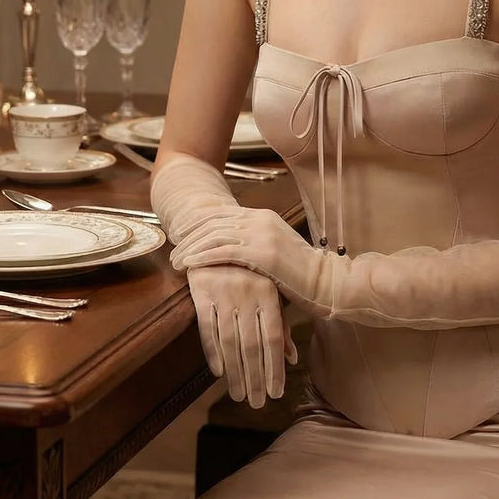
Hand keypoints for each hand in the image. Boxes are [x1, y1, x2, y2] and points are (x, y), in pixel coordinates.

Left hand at [173, 208, 331, 318]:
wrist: (326, 282)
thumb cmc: (301, 274)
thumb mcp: (275, 251)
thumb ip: (254, 244)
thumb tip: (231, 250)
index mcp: (263, 216)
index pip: (221, 215)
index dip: (197, 225)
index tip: (180, 236)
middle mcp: (260, 219)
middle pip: (214, 223)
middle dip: (189, 237)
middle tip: (172, 251)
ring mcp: (261, 234)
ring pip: (214, 236)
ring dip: (190, 248)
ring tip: (175, 262)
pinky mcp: (261, 252)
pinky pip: (222, 251)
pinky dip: (202, 257)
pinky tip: (189, 265)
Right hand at [187, 264, 297, 407]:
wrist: (216, 236)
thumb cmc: (249, 271)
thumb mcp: (269, 292)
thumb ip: (280, 324)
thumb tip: (292, 359)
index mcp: (268, 294)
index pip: (273, 338)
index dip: (275, 367)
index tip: (275, 393)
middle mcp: (247, 294)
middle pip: (252, 345)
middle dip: (255, 377)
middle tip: (256, 403)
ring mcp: (223, 293)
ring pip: (230, 342)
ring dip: (235, 372)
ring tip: (239, 395)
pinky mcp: (201, 293)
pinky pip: (207, 329)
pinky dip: (213, 353)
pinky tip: (220, 372)